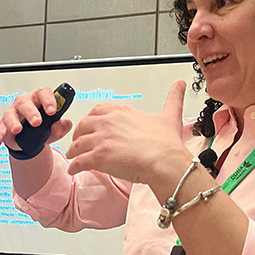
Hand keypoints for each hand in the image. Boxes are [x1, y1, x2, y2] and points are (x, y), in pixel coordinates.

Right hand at [0, 87, 73, 151]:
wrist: (33, 141)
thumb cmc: (44, 127)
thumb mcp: (57, 127)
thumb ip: (62, 126)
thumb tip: (58, 126)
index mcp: (39, 100)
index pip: (43, 93)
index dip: (48, 100)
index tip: (52, 111)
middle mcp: (25, 104)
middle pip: (25, 103)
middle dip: (31, 112)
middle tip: (37, 122)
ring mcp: (13, 114)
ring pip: (10, 114)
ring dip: (13, 122)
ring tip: (18, 129)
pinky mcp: (4, 127)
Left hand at [65, 80, 190, 183]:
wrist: (165, 161)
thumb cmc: (166, 143)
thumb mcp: (170, 115)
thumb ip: (173, 98)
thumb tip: (180, 84)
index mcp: (121, 111)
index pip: (97, 110)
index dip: (92, 119)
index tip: (92, 125)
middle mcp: (108, 122)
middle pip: (83, 126)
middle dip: (79, 134)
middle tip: (80, 141)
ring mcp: (101, 139)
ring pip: (78, 144)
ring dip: (74, 151)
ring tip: (74, 156)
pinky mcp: (98, 157)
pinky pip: (79, 161)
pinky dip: (75, 166)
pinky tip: (75, 169)